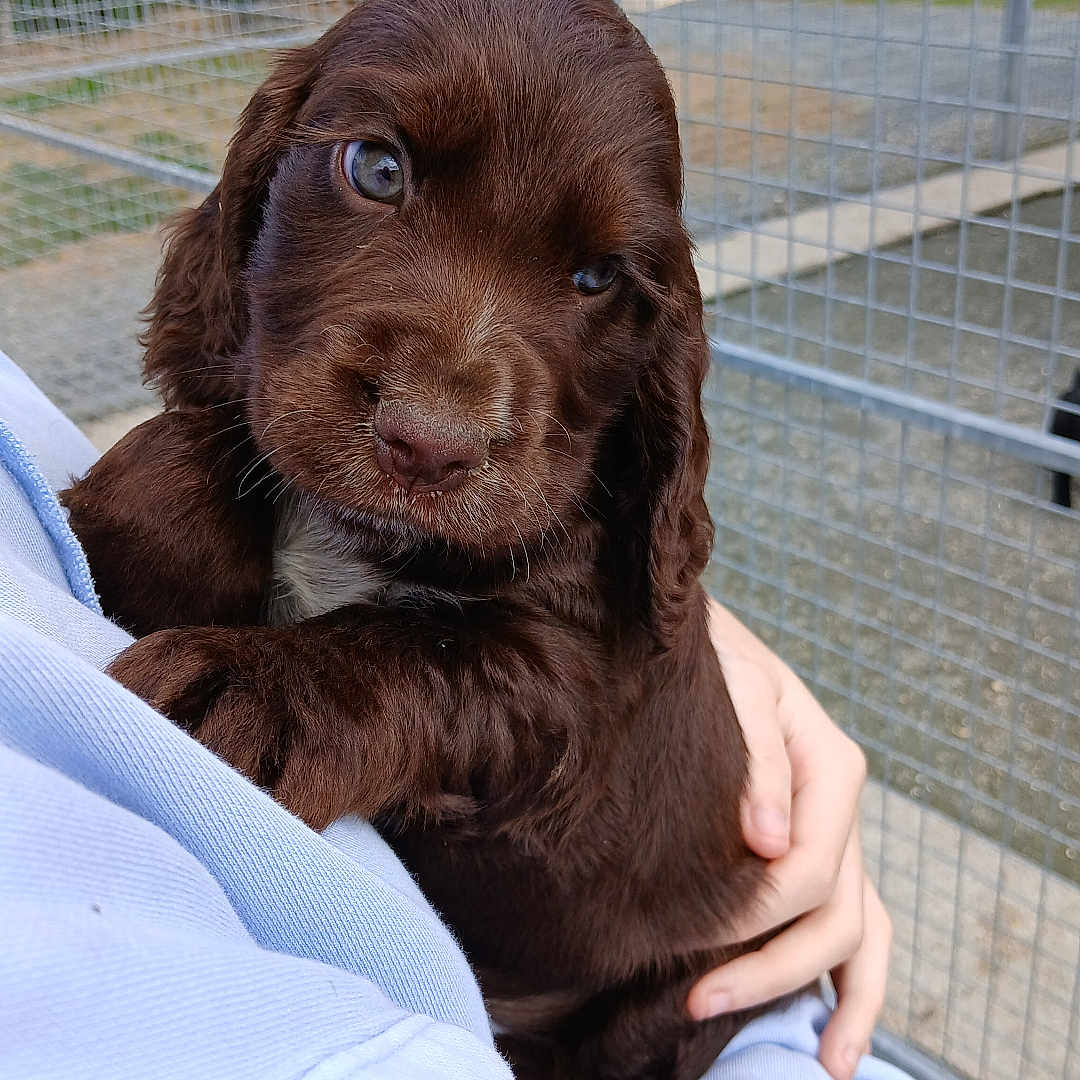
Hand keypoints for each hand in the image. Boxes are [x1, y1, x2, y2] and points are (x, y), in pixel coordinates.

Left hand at [686, 600, 891, 1079]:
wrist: (702, 643)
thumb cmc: (710, 659)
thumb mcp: (735, 687)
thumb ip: (755, 760)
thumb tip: (770, 843)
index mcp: (831, 765)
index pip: (814, 867)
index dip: (760, 919)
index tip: (694, 951)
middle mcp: (841, 806)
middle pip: (834, 910)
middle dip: (773, 967)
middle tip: (699, 1003)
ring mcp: (835, 831)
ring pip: (859, 928)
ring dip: (844, 998)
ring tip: (825, 1063)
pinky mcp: (817, 845)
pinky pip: (851, 919)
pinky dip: (850, 976)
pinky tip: (833, 1023)